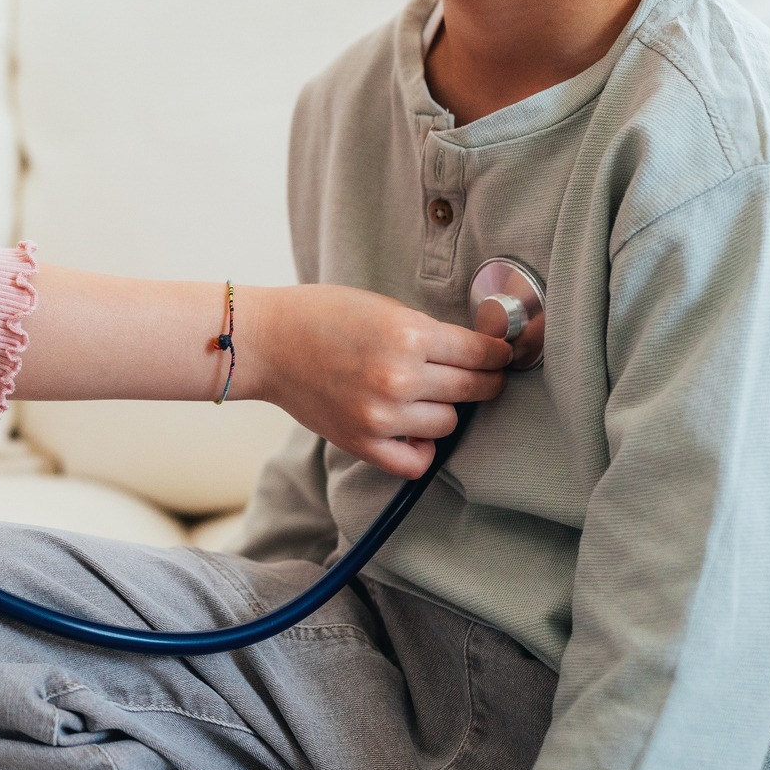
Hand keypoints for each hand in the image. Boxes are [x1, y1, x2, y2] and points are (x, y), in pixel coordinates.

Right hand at [238, 285, 512, 478]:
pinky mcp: (363, 443)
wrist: (268, 342)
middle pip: (473, 390)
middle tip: (481, 376)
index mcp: (409, 335)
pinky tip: (413, 429)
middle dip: (484, 381)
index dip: (498, 355)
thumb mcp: (386, 308)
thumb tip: (480, 353)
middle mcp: (399, 378)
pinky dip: (421, 448)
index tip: (501, 356)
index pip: (481, 354)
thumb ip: (430, 333)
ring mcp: (381, 416)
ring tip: (424, 395)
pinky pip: (416, 461)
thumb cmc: (323, 316)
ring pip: (448, 423)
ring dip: (444, 410)